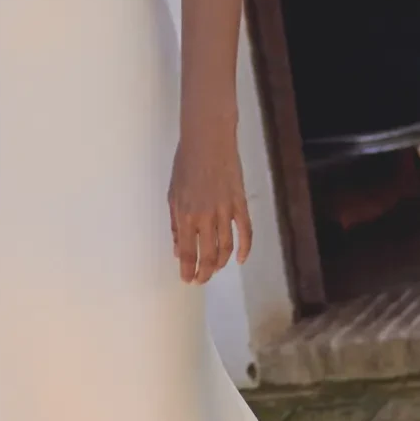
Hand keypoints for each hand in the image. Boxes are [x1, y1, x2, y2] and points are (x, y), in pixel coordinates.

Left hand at [168, 136, 252, 283]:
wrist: (208, 140)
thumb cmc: (185, 165)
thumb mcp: (173, 194)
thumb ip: (175, 224)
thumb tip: (178, 250)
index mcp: (185, 214)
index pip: (187, 251)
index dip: (188, 269)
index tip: (187, 279)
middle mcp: (205, 216)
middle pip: (207, 254)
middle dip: (204, 272)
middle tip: (201, 280)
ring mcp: (225, 210)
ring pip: (226, 247)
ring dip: (221, 263)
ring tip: (215, 269)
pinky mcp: (240, 203)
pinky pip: (246, 231)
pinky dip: (245, 248)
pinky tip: (241, 260)